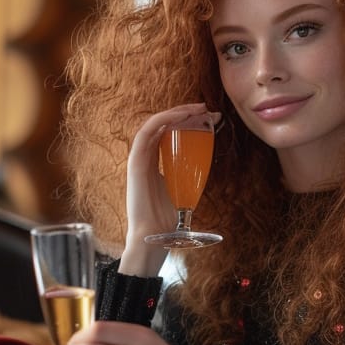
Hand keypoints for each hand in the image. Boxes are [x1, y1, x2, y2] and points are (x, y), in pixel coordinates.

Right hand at [121, 103, 219, 274]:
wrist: (154, 235)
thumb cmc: (168, 217)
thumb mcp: (182, 188)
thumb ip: (186, 174)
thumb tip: (204, 164)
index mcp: (155, 161)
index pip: (169, 133)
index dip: (186, 121)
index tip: (209, 118)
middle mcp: (146, 156)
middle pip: (163, 125)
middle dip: (185, 113)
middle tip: (206, 109)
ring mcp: (139, 158)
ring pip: (154, 124)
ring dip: (175, 113)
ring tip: (196, 109)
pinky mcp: (135, 162)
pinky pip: (145, 134)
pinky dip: (161, 122)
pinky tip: (178, 117)